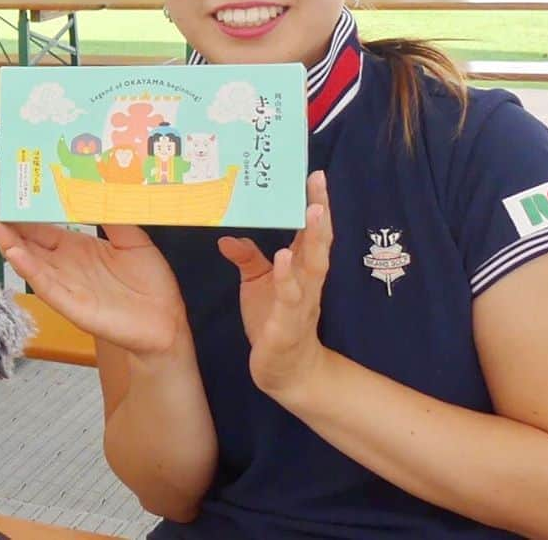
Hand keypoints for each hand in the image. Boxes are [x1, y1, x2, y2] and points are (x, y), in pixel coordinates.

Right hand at [0, 198, 186, 357]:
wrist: (165, 321)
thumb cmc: (150, 284)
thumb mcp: (133, 240)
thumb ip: (113, 216)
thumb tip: (100, 186)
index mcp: (78, 247)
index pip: (44, 225)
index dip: (26, 210)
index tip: (11, 191)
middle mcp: (66, 264)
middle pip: (29, 241)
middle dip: (8, 221)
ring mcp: (66, 285)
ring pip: (30, 261)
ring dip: (9, 242)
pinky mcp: (72, 305)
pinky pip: (46, 286)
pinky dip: (29, 270)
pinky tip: (15, 254)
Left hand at [218, 170, 332, 402]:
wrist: (286, 372)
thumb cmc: (273, 320)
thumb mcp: (256, 283)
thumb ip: (247, 258)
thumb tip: (227, 236)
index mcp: (300, 269)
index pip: (310, 231)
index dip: (314, 204)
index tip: (314, 175)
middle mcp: (307, 281)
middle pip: (318, 241)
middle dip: (320, 211)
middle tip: (318, 182)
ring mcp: (301, 303)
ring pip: (312, 267)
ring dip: (314, 239)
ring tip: (312, 211)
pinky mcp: (288, 326)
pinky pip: (290, 299)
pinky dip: (287, 278)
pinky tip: (283, 258)